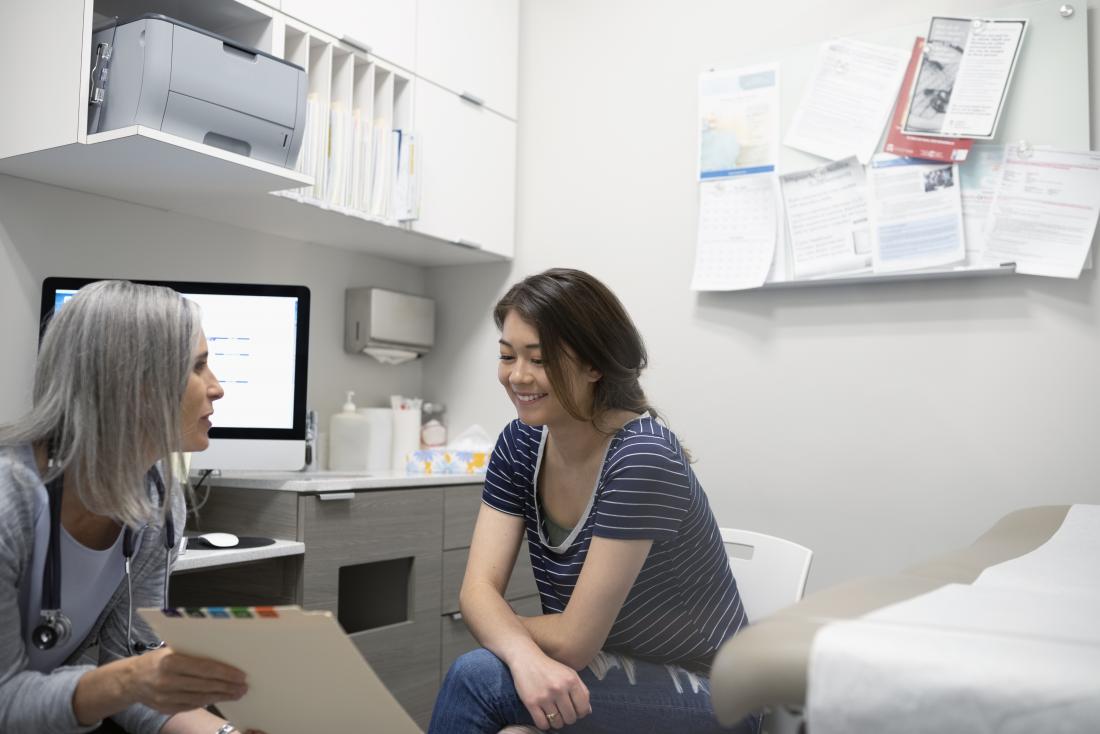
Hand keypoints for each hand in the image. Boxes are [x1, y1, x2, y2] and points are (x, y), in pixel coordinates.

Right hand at [124, 647, 247, 714]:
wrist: (131, 679)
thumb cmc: (157, 660)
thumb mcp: (172, 650)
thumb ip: (193, 654)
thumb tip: (223, 656)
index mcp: (170, 662)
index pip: (204, 668)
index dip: (225, 673)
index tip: (240, 675)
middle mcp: (167, 681)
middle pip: (205, 685)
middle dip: (227, 687)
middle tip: (243, 687)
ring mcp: (165, 697)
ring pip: (200, 698)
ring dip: (221, 696)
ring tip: (236, 694)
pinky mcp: (166, 708)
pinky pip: (191, 706)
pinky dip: (207, 701)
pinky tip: (218, 698)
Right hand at [510, 651, 590, 729]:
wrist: (526, 658)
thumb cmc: (550, 667)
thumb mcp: (569, 673)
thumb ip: (582, 690)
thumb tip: (587, 711)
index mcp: (571, 681)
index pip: (583, 709)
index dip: (580, 713)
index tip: (574, 710)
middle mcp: (559, 688)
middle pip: (570, 718)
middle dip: (568, 718)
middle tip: (563, 712)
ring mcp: (545, 696)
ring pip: (557, 723)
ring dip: (556, 722)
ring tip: (553, 714)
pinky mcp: (531, 702)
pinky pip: (542, 724)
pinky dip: (545, 724)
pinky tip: (544, 717)